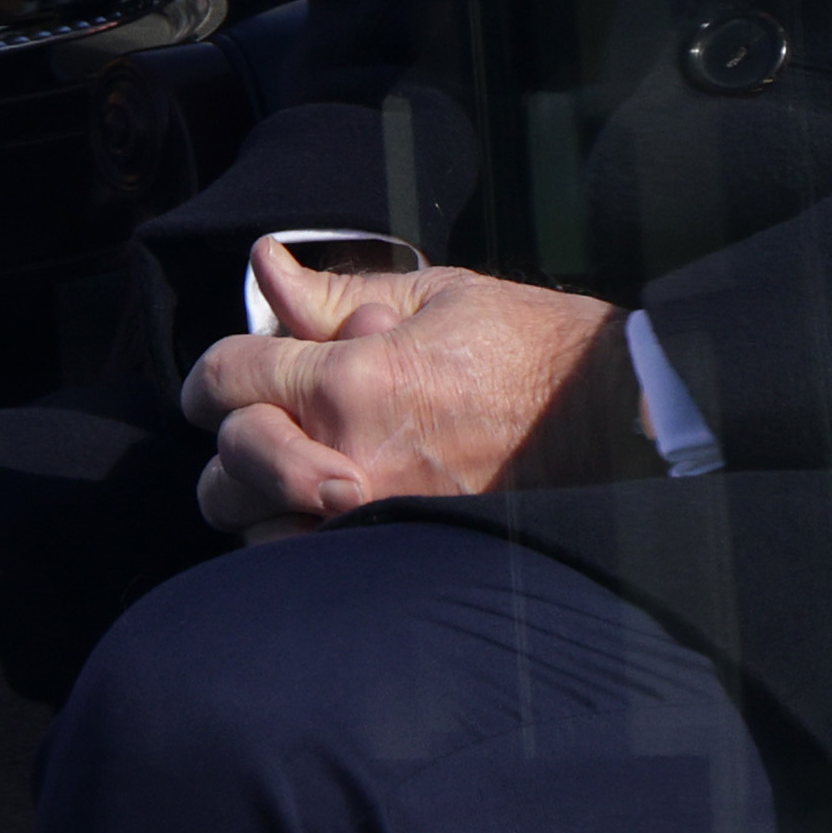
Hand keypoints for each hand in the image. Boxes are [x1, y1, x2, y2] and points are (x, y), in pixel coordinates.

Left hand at [181, 239, 632, 539]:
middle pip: (222, 467)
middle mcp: (344, 458)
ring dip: (264, 496)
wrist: (612, 418)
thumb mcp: (438, 296)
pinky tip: (330, 507)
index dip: (219, 372)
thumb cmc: (534, 347)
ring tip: (310, 464)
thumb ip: (336, 291)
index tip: (236, 372)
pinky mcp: (390, 557)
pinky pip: (298, 564)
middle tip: (280, 417)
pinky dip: (296, 538)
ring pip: (252, 526)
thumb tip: (266, 268)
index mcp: (349, 379)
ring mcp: (365, 520)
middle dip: (239, 436)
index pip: (223, 379)